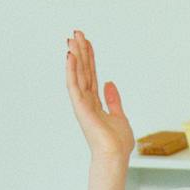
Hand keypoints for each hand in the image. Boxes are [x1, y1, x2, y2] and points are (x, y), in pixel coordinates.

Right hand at [65, 31, 134, 164]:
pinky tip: (71, 56)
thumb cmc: (116, 144)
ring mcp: (82, 104)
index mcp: (94, 103)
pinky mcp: (80, 107)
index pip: (91, 75)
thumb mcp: (119, 116)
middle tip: (77, 33)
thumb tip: (110, 84)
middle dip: (80, 52)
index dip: (89, 58)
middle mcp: (86, 102)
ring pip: (77, 74)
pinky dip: (72, 70)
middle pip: (83, 71)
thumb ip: (113, 100)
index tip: (87, 42)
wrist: (115, 156)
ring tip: (73, 38)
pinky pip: (74, 85)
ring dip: (75, 56)